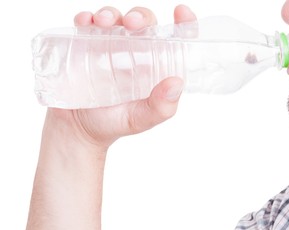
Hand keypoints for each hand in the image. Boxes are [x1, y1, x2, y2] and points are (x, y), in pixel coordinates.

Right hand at [50, 5, 196, 149]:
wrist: (79, 130)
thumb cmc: (115, 123)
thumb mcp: (141, 120)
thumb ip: (161, 106)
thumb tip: (176, 83)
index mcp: (154, 66)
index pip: (172, 40)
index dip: (182, 24)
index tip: (181, 13)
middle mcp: (134, 52)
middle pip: (142, 23)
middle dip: (140, 16)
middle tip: (133, 23)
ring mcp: (109, 46)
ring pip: (115, 19)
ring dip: (111, 14)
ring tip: (105, 22)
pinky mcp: (85, 46)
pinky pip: (86, 25)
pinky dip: (86, 19)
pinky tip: (85, 22)